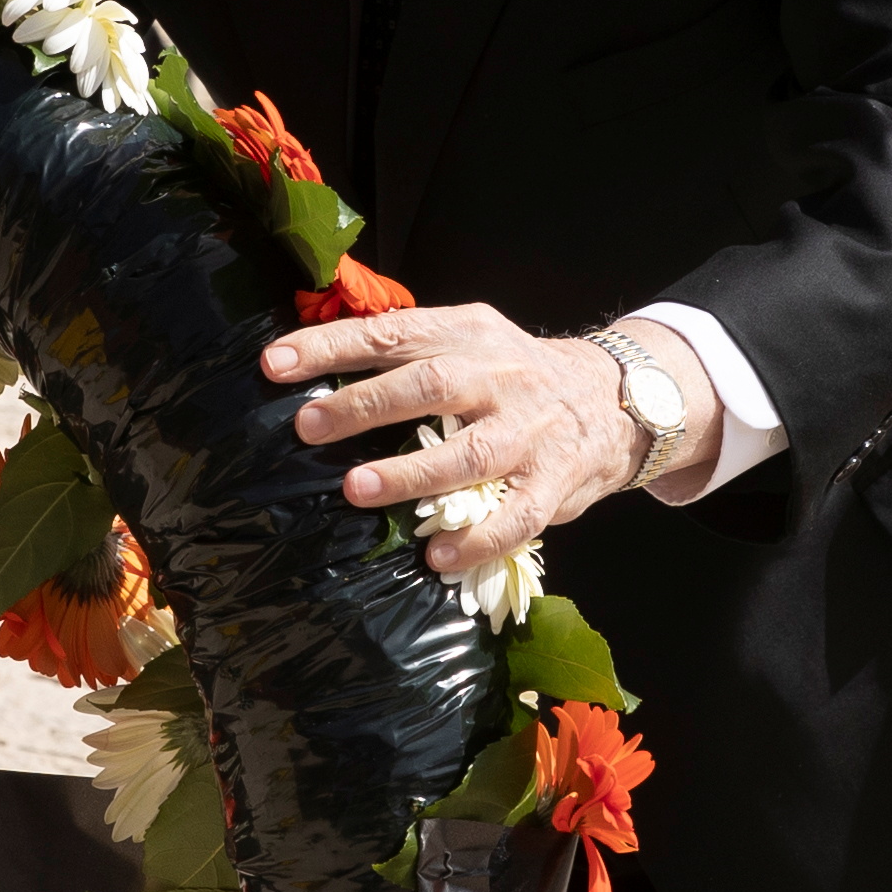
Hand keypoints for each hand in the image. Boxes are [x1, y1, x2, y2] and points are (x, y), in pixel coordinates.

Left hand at [260, 302, 710, 574]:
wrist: (616, 399)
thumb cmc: (513, 375)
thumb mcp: (470, 339)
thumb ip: (409, 348)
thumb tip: (313, 360)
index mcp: (468, 334)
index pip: (391, 333)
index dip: (331, 346)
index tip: (275, 363)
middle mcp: (499, 377)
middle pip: (428, 384)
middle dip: (365, 404)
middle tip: (307, 425)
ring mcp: (530, 432)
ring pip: (469, 452)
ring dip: (410, 472)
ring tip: (357, 490)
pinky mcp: (555, 482)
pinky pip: (518, 516)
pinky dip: (479, 539)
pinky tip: (437, 558)